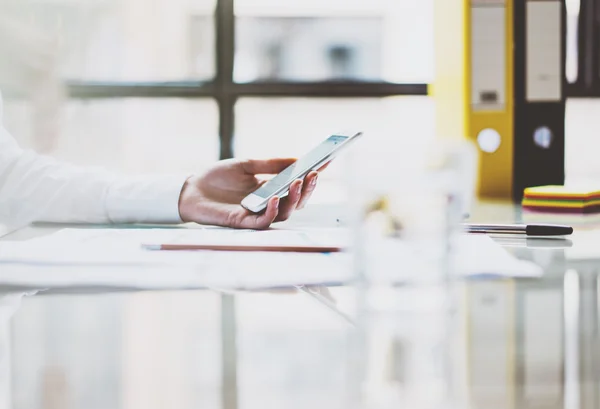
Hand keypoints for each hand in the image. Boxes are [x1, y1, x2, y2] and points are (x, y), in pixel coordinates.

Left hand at [178, 158, 320, 228]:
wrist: (191, 188)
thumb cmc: (217, 177)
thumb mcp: (246, 164)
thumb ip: (270, 164)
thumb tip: (296, 159)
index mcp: (271, 189)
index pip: (297, 185)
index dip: (312, 175)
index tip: (326, 162)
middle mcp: (268, 204)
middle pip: (296, 202)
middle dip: (307, 189)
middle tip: (314, 174)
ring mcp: (257, 214)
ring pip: (285, 213)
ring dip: (294, 198)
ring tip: (297, 182)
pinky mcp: (244, 223)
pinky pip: (264, 222)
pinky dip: (272, 211)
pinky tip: (275, 198)